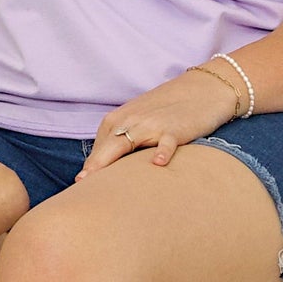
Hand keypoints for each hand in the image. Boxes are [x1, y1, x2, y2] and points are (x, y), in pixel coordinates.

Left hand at [83, 62, 240, 177]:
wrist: (202, 90)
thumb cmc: (167, 111)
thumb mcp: (138, 122)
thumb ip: (121, 142)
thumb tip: (101, 172)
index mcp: (116, 120)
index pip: (98, 151)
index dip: (90, 171)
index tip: (80, 191)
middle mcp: (129, 121)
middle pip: (106, 149)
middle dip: (93, 170)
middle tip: (80, 191)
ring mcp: (150, 124)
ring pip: (126, 144)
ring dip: (112, 163)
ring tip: (102, 185)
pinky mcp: (174, 129)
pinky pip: (165, 142)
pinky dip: (162, 152)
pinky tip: (158, 164)